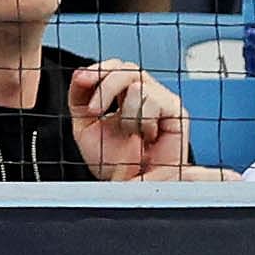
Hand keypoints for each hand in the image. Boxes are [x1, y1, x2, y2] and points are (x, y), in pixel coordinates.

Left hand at [66, 57, 193, 179]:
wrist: (130, 187)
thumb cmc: (113, 162)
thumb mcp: (85, 127)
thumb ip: (79, 98)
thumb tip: (79, 73)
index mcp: (123, 95)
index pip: (114, 67)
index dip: (98, 70)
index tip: (82, 80)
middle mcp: (145, 94)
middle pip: (126, 68)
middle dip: (105, 86)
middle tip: (95, 111)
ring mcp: (161, 100)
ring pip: (137, 83)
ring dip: (125, 114)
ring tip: (130, 135)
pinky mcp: (176, 111)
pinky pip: (153, 100)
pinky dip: (142, 120)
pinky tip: (147, 136)